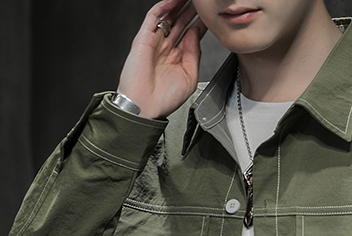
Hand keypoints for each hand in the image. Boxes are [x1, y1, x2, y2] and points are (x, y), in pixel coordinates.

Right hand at [117, 0, 207, 119]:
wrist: (145, 107)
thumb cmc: (164, 99)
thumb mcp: (189, 77)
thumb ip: (193, 54)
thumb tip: (195, 33)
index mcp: (176, 59)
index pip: (189, 34)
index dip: (199, 22)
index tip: (208, 15)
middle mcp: (165, 49)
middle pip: (179, 22)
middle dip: (190, 9)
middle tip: (199, 2)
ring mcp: (154, 42)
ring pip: (167, 16)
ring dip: (178, 4)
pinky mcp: (143, 39)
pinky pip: (152, 17)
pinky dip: (163, 7)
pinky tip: (173, 1)